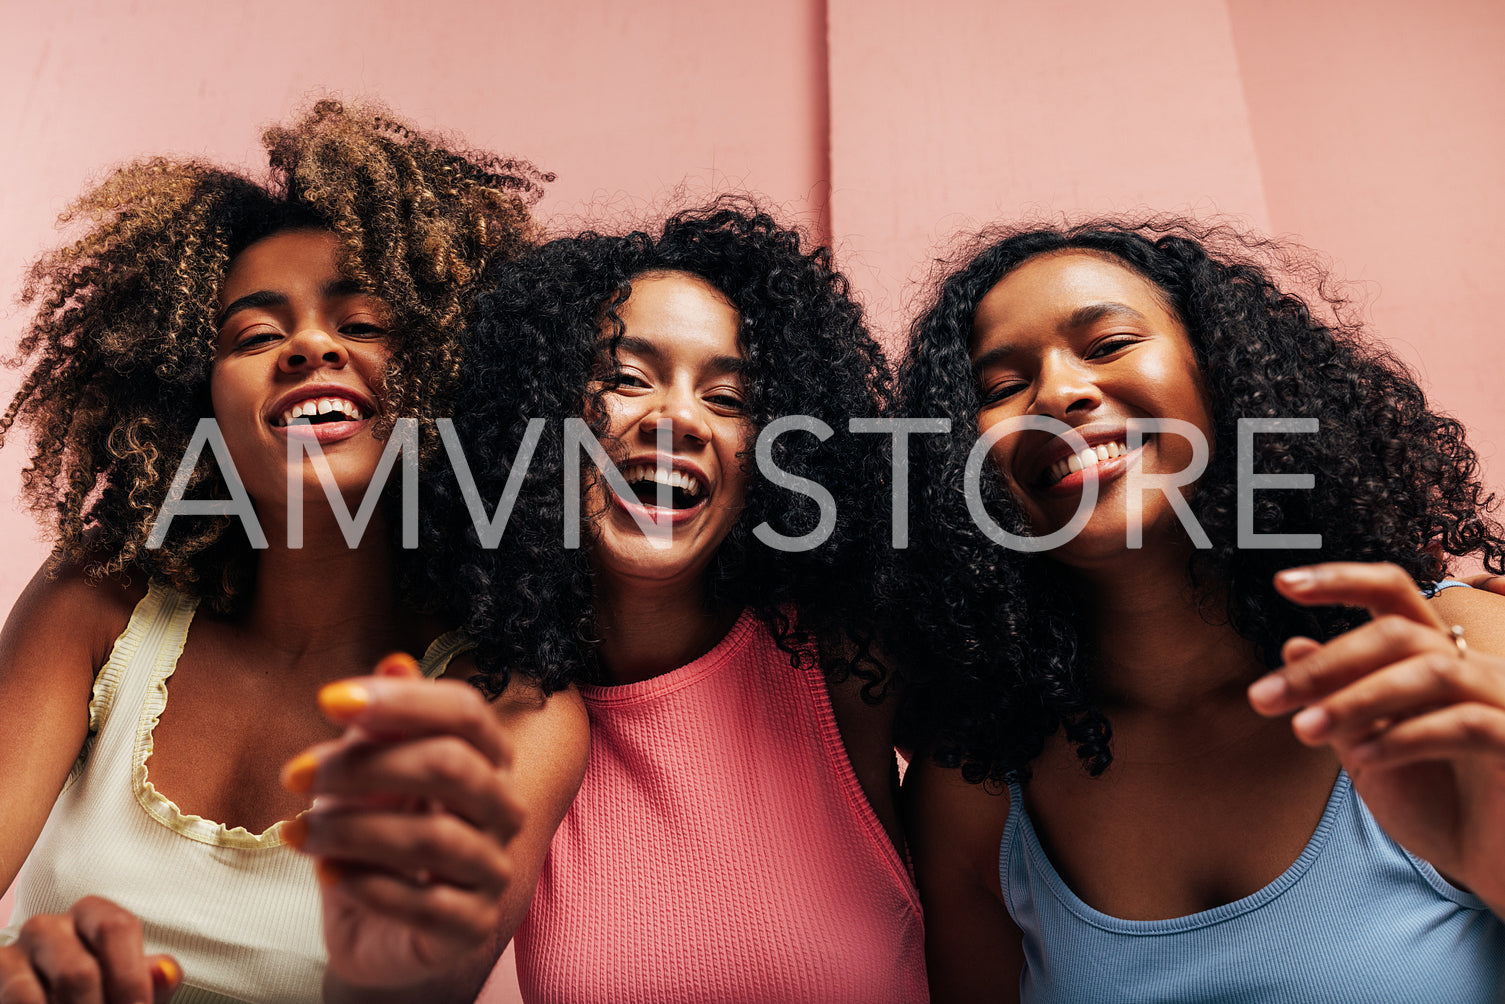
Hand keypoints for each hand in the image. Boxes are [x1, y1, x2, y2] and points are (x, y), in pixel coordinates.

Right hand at [0, 897, 180, 1003]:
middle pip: (80, 970)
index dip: (130, 978)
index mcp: (93, 915)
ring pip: (47, 989)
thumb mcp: (126, 989)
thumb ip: (150, 983)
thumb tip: (166, 973)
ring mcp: (18, 949)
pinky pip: (20, 997)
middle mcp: (51, 925)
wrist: (54, 1002)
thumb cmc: (95, 995)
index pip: (117, 928)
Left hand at [280, 654, 522, 992]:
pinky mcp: (472, 927)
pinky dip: (367, 886)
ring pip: (433, 837)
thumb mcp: (372, 770)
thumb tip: (395, 662)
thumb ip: (387, 719)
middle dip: (363, 765)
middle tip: (295, 774)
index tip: (326, 700)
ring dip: (351, 830)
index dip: (401, 701)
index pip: (465, 711)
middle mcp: (503, 808)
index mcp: (489, 757)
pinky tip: (328, 873)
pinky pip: (426, 904)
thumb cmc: (378, 833)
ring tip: (296, 831)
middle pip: (449, 766)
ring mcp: (493, 869)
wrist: (378, 926)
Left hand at [1247, 561, 1504, 912]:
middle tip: (1265, 697)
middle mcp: (1475, 670)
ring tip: (1303, 730)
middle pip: (1399, 634)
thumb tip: (1294, 645)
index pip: (1394, 596)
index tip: (1281, 583)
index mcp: (1435, 661)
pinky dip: (1407, 737)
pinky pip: (1468, 723)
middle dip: (1326, 664)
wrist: (1490, 873)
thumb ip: (1338, 703)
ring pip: (1432, 671)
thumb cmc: (1438, 810)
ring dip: (1357, 699)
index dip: (1342, 580)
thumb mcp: (1369, 752)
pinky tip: (1364, 758)